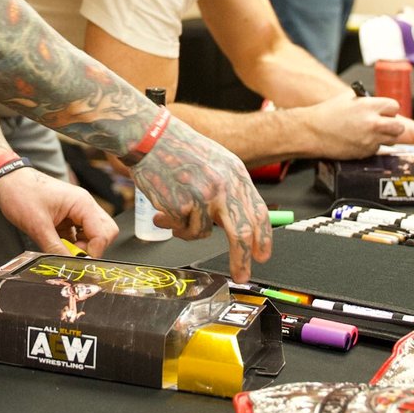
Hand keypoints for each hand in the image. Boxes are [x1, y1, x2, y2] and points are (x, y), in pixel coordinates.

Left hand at [0, 167, 116, 256]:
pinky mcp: (68, 217)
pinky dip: (72, 244)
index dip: (93, 252)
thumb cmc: (21, 193)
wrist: (7, 180)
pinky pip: (79, 235)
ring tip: (62, 251)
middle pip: (105, 233)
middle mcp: (84, 206)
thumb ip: (55, 248)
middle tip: (73, 256)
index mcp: (82, 203)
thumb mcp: (37, 226)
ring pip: (94, 235)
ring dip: (82, 247)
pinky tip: (58, 246)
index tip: (78, 263)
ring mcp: (77, 211)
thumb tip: (67, 267)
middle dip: (92, 249)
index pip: (103, 233)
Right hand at [131, 117, 271, 281]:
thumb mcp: (216, 162)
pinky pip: (181, 229)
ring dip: (188, 229)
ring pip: (202, 234)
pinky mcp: (180, 206)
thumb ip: (231, 189)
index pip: (259, 213)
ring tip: (176, 209)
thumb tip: (241, 222)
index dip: (263, 238)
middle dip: (242, 259)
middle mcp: (223, 186)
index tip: (262, 255)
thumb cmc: (180, 148)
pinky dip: (172, 224)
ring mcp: (202, 197)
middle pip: (241, 234)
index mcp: (236, 174)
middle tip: (241, 275)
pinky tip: (164, 206)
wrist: (150, 138)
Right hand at [297, 95, 406, 158]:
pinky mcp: (365, 152)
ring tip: (371, 133)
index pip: (394, 106)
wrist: (313, 132)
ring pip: (392, 140)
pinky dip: (372, 146)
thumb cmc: (327, 114)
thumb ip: (367, 101)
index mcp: (368, 106)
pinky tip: (359, 140)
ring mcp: (370, 139)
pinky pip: (377, 149)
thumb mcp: (348, 99)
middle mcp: (372, 123)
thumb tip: (378, 105)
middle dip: (392, 125)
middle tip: (384, 124)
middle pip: (399, 126)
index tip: (384, 112)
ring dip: (385, 137)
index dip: (389, 110)